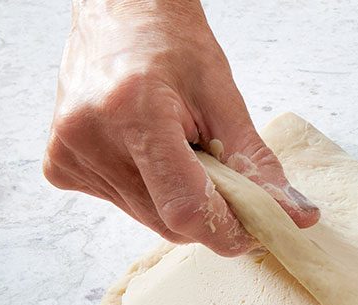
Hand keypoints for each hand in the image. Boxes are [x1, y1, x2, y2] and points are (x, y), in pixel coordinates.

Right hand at [44, 0, 317, 254]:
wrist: (120, 13)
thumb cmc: (172, 45)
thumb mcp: (225, 98)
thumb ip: (258, 165)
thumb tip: (297, 217)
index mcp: (133, 112)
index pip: (186, 209)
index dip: (229, 229)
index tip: (257, 228)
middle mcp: (91, 136)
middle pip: (170, 222)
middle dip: (208, 211)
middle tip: (220, 171)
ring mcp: (69, 154)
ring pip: (149, 219)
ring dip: (177, 200)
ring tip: (177, 149)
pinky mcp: (61, 167)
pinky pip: (124, 205)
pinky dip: (149, 191)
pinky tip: (145, 150)